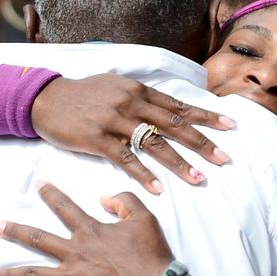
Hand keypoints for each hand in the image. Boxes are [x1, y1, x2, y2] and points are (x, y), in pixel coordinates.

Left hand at [0, 182, 173, 275]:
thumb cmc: (151, 255)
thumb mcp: (144, 217)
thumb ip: (122, 201)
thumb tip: (102, 198)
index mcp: (89, 231)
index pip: (65, 208)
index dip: (51, 194)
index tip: (37, 185)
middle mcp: (74, 253)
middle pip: (38, 240)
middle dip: (15, 232)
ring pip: (33, 275)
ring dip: (9, 275)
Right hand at [31, 74, 234, 194]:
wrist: (46, 98)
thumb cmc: (83, 94)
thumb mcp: (115, 86)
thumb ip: (141, 95)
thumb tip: (166, 107)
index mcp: (139, 90)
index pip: (179, 105)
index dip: (206, 116)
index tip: (230, 126)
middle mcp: (131, 103)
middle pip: (174, 125)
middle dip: (202, 142)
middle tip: (225, 159)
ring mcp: (115, 121)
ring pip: (154, 144)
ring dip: (179, 163)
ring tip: (199, 179)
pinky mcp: (97, 139)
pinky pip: (126, 159)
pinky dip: (143, 175)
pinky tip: (158, 189)